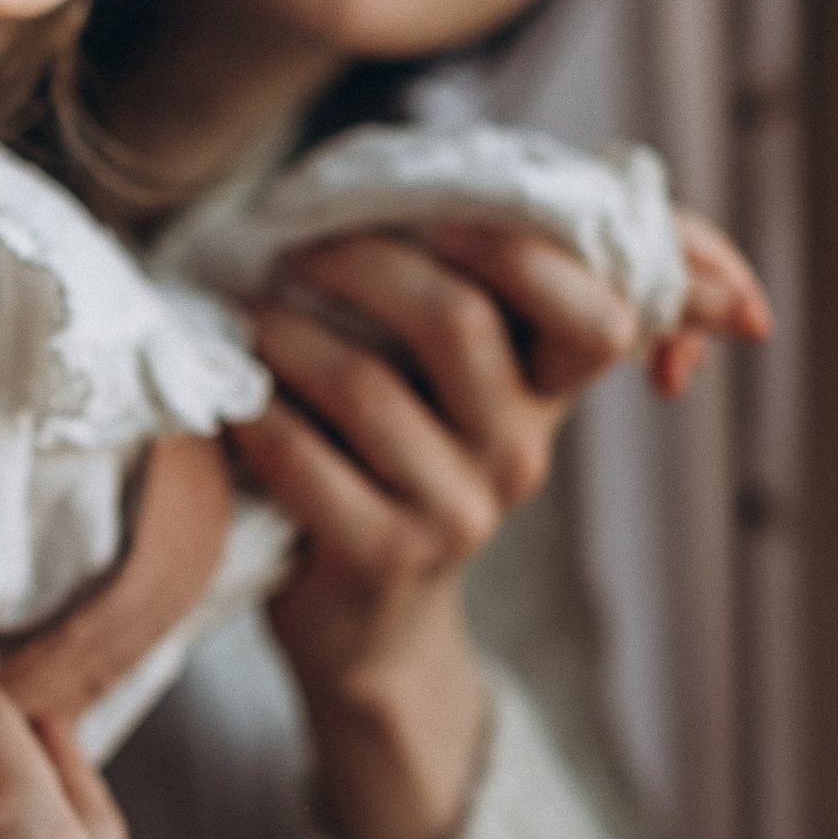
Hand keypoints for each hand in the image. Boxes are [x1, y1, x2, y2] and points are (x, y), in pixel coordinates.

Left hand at [230, 207, 770, 838]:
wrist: (373, 621)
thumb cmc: (402, 462)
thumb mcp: (460, 386)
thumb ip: (488, 298)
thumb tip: (516, 217)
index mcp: (546, 392)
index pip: (598, 316)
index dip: (527, 256)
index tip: (444, 226)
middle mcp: (518, 450)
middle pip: (460, 320)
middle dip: (363, 264)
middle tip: (302, 257)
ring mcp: (456, 511)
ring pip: (367, 383)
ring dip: (288, 337)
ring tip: (254, 326)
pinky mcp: (382, 555)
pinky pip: (301, 455)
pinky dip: (256, 413)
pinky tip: (239, 401)